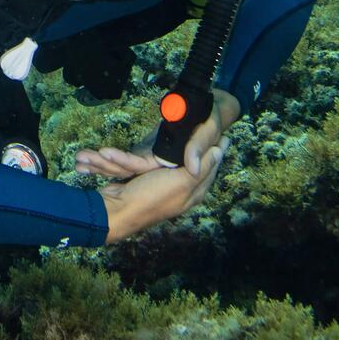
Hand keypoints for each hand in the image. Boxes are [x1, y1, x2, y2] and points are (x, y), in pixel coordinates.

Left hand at [73, 88, 240, 180]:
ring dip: (99, 164)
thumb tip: (192, 165)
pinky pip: (123, 162)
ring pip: (122, 167)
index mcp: (173, 168)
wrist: (211, 113)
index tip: (105, 155)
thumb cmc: (210, 119)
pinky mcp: (147, 157)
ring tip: (78, 160)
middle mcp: (160, 170)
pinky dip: (104, 161)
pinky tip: (83, 161)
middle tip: (81, 159)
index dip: (125, 163)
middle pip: (128, 169)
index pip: (145, 167)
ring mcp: (152, 165)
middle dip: (103, 165)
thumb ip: (199, 146)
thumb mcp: (208, 130)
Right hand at [93, 128, 228, 242]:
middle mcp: (183, 191)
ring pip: (180, 164)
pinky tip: (166, 145)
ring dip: (187, 152)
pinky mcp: (149, 180)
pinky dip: (166, 154)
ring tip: (190, 135)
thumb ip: (201, 167)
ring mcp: (166, 186)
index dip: (217, 150)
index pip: (212, 167)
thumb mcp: (180, 182)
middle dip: (202, 150)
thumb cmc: (150, 196)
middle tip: (206, 129)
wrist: (117, 209)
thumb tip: (219, 151)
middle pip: (197, 165)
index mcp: (194, 193)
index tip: (221, 133)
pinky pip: (162, 164)